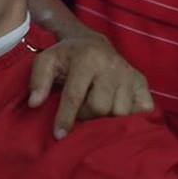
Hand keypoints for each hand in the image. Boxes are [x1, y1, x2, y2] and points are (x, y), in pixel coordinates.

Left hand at [28, 32, 152, 137]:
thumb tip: (35, 103)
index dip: (66, 118)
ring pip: (120, 112)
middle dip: (86, 116)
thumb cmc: (67, 56)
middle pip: (100, 107)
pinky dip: (129, 116)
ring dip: (106, 118)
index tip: (58, 135)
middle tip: (79, 112)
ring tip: (96, 110)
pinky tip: (116, 111)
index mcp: (87, 59)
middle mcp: (112, 65)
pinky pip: (142, 109)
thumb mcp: (46, 61)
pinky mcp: (142, 82)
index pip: (75, 95)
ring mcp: (129, 74)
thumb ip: (38, 80)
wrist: (92, 43)